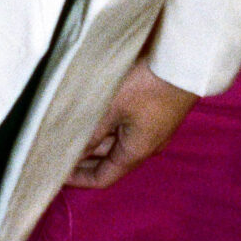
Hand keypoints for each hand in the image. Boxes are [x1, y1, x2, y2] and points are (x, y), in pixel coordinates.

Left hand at [66, 62, 196, 189]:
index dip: (78, 178)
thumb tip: (70, 155)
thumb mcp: (111, 109)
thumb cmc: (146, 86)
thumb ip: (90, 135)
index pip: (103, 178)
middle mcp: (146, 146)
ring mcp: (152, 129)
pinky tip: (92, 112)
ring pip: (117, 141)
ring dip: (95, 138)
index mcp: (135, 152)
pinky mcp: (155, 112)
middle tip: (56, 147)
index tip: (56, 171)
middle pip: (109, 160)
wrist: (184, 62)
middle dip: (83, 156)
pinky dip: (108, 125)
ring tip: (69, 128)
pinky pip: (126, 126)